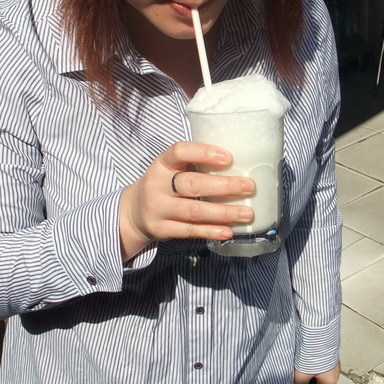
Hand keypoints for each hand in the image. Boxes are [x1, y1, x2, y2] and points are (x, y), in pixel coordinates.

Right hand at [119, 142, 255, 260]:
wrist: (133, 212)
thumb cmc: (164, 185)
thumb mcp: (171, 169)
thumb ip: (195, 165)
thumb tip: (240, 163)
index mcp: (162, 163)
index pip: (180, 152)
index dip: (203, 153)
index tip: (228, 157)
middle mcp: (157, 185)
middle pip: (192, 185)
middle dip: (224, 186)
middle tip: (250, 186)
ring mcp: (158, 209)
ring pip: (193, 211)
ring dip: (223, 212)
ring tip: (247, 213)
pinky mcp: (161, 229)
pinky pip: (189, 231)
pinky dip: (211, 231)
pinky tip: (228, 231)